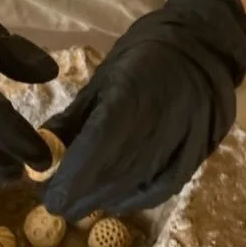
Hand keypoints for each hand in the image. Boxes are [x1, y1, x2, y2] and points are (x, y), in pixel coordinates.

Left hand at [42, 0, 245, 220]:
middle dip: (82, 195)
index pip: (97, 148)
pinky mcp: (197, 155)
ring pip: (136, 186)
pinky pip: (161, 189)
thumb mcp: (103, 78)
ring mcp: (183, 141)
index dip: (71, 179)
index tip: (50, 197)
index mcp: (131, 94)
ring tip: (82, 201)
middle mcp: (159, 122)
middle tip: (59, 201)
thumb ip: (73, 118)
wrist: (202, 45)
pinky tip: (116, 200)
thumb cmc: (145, 53)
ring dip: (104, 199)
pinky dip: (134, 199)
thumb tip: (43, 153)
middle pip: (114, 174)